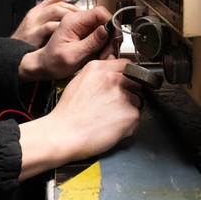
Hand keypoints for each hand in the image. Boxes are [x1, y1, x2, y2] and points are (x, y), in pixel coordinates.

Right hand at [11, 0, 80, 46]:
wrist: (13, 54)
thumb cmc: (28, 42)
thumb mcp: (37, 27)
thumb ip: (49, 21)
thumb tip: (69, 19)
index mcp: (36, 11)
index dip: (69, 1)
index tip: (79, 8)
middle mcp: (35, 14)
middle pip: (58, 3)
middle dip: (73, 9)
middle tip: (84, 17)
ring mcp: (34, 23)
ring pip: (55, 11)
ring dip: (70, 16)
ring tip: (79, 24)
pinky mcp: (34, 34)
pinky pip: (51, 26)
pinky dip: (62, 29)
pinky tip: (70, 34)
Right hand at [17, 58, 141, 178]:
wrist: (64, 134)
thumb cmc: (68, 113)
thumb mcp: (78, 82)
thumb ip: (99, 73)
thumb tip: (112, 69)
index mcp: (99, 69)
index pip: (126, 64)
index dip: (126, 75)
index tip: (125, 83)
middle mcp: (113, 79)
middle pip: (135, 82)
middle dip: (129, 92)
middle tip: (114, 104)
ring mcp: (123, 97)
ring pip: (136, 102)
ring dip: (128, 110)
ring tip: (109, 119)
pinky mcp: (130, 115)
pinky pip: (136, 119)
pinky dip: (128, 126)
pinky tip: (111, 128)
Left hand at [18, 6, 113, 81]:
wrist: (43, 67)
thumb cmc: (53, 62)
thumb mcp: (73, 55)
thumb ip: (91, 42)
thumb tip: (106, 30)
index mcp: (73, 21)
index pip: (99, 12)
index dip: (111, 23)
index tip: (115, 37)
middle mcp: (78, 21)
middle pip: (104, 21)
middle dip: (110, 37)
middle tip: (109, 52)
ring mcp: (82, 28)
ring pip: (104, 30)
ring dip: (108, 44)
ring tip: (103, 56)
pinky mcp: (85, 35)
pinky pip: (100, 37)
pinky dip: (103, 47)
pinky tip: (100, 56)